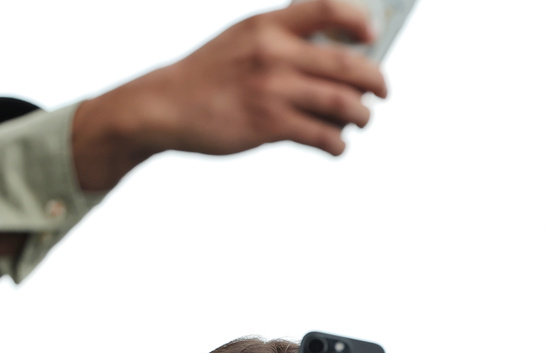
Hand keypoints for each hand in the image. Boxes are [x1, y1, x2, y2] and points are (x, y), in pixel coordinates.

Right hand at [72, 0, 387, 189]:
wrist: (164, 106)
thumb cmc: (213, 75)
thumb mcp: (244, 38)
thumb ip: (286, 40)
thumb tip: (345, 58)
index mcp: (268, 24)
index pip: (326, 8)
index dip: (358, 21)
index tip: (374, 37)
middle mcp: (273, 52)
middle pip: (350, 65)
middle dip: (377, 82)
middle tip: (382, 92)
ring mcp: (272, 89)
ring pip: (345, 104)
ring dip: (363, 116)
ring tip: (361, 120)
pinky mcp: (269, 124)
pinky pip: (324, 136)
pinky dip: (338, 144)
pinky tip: (335, 145)